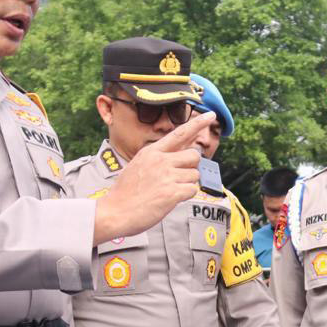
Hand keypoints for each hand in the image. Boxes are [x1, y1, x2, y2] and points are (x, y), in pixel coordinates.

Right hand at [92, 112, 213, 243]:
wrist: (115, 212)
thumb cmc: (126, 192)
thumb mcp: (138, 165)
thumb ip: (158, 159)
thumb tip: (180, 158)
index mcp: (152, 152)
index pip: (180, 133)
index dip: (197, 124)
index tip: (211, 114)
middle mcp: (161, 160)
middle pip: (194, 156)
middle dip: (191, 167)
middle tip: (178, 178)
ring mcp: (167, 176)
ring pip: (195, 175)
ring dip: (186, 184)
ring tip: (168, 190)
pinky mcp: (172, 193)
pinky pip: (192, 190)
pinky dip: (185, 196)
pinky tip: (170, 199)